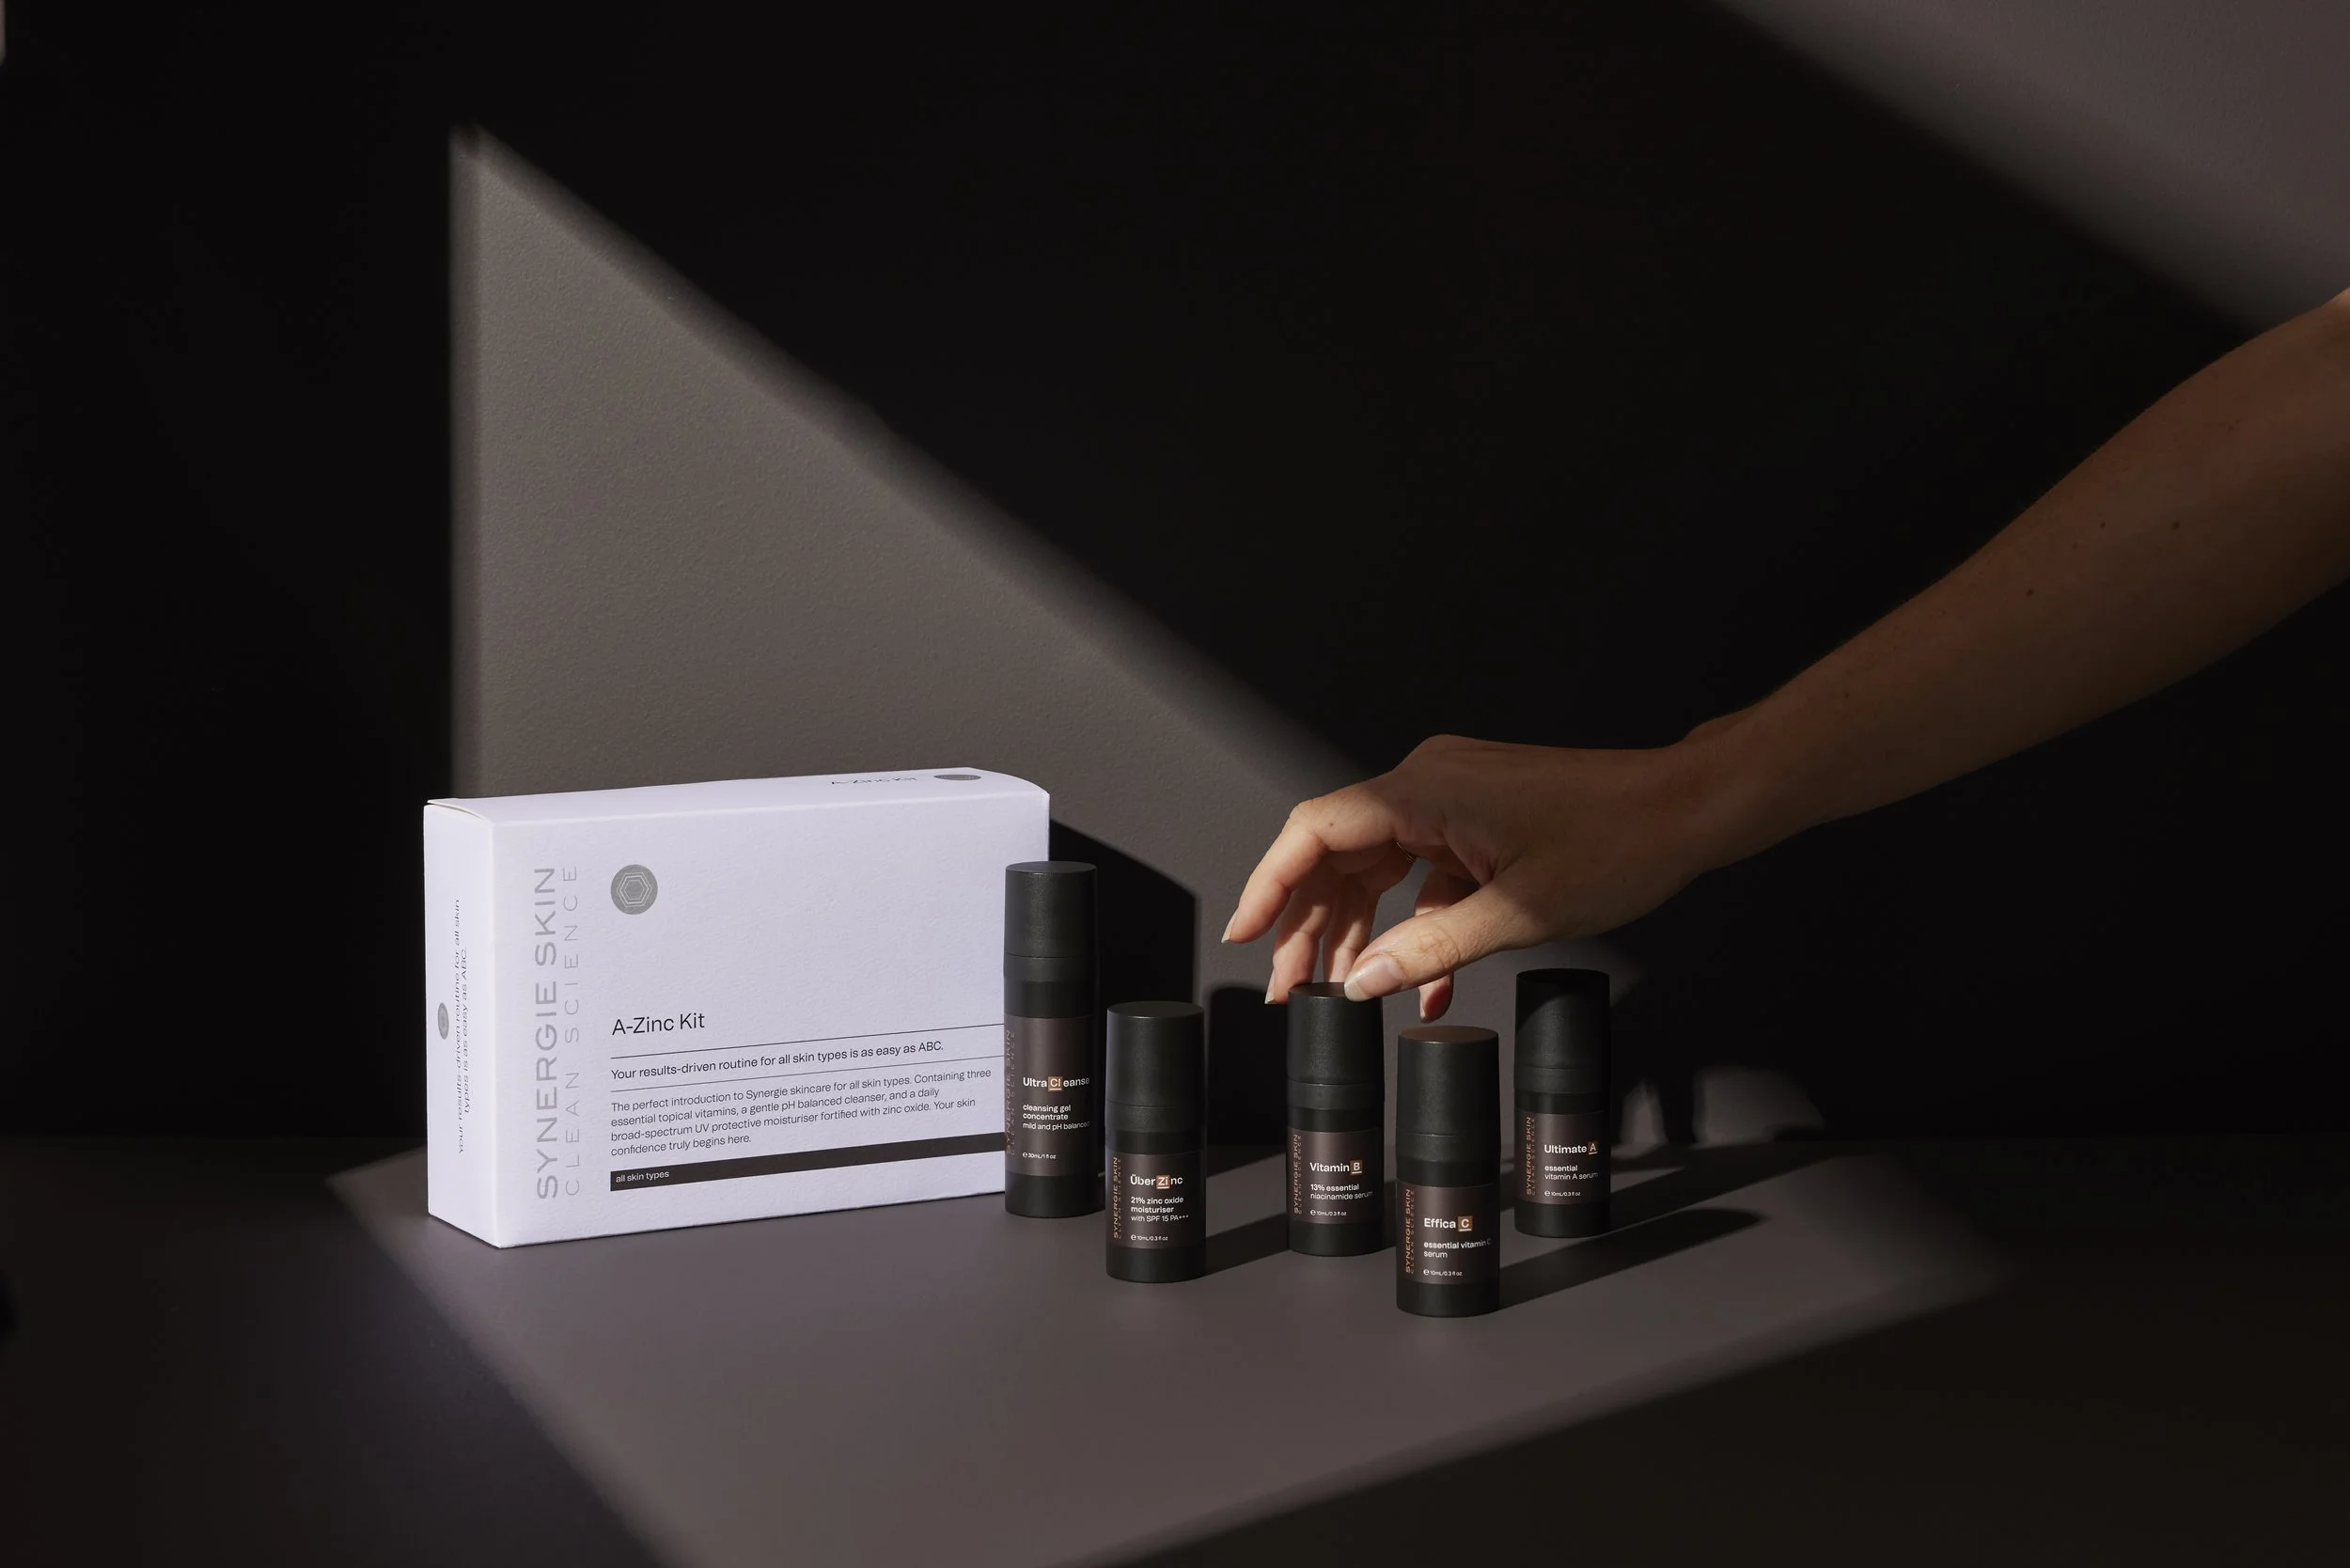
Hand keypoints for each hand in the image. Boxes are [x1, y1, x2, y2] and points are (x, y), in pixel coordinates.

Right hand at [1222, 732, 1738, 1019]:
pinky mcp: (1477, 819)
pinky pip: (1424, 873)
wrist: (1687, 808)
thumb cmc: (1619, 842)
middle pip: (1337, 854)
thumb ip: (1430, 949)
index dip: (1269, 886)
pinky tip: (1422, 985)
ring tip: (1340, 992)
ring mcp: (1453, 799)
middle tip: (1287, 988)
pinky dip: (1416, 924)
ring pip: (1378, 866)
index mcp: (1424, 789)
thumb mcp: (1518, 913)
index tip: (1244, 936)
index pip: (1315, 832)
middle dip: (1309, 925)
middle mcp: (1428, 782)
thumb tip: (1361, 982)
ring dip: (1359, 931)